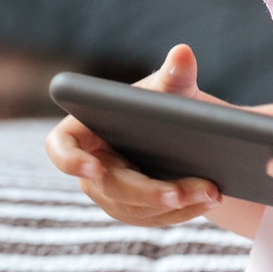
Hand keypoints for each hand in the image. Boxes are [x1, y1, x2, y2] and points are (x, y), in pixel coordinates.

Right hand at [45, 43, 223, 225]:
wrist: (187, 130)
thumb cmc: (165, 101)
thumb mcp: (171, 87)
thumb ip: (174, 73)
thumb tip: (183, 53)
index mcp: (83, 131)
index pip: (61, 148)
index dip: (71, 160)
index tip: (94, 168)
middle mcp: (90, 166)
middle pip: (110, 187)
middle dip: (147, 191)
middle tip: (181, 192)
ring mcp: (110, 193)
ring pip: (135, 208)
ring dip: (173, 205)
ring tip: (211, 192)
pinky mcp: (135, 209)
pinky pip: (153, 218)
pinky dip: (182, 211)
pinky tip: (208, 199)